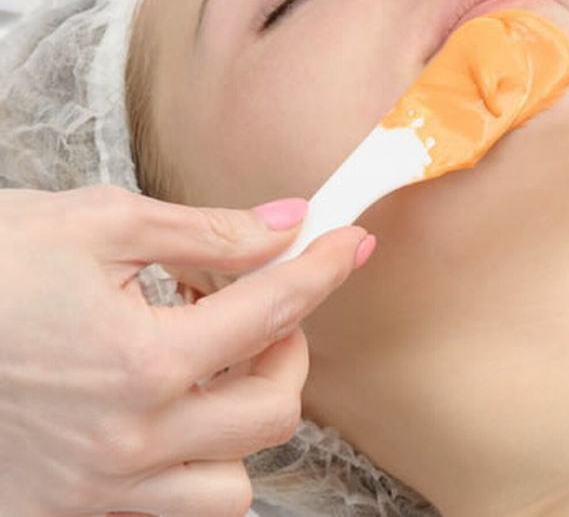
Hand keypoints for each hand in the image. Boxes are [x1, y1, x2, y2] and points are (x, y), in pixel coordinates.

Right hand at [0, 185, 374, 516]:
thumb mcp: (100, 223)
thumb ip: (208, 232)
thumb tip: (284, 227)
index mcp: (142, 359)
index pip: (273, 308)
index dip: (323, 268)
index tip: (352, 243)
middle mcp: (130, 439)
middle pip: (272, 409)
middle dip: (287, 346)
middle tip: (262, 303)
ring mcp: (102, 486)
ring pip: (234, 479)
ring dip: (246, 414)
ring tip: (217, 361)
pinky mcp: (73, 506)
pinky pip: (176, 507)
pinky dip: (200, 461)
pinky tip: (177, 408)